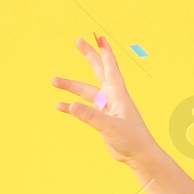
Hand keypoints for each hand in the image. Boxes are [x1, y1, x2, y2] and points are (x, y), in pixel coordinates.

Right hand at [51, 36, 159, 164]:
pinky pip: (83, 109)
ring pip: (86, 91)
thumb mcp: (110, 127)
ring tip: (53, 80)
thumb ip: (90, 116)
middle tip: (78, 41)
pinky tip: (60, 106)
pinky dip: (72, 106)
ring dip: (71, 86)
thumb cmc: (132, 140)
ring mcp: (106, 107)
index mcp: (118, 94)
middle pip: (98, 71)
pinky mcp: (102, 118)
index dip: (105, 52)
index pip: (110, 68)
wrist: (139, 156)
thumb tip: (70, 105)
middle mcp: (112, 97)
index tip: (100, 37)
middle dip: (89, 55)